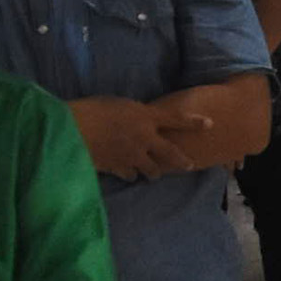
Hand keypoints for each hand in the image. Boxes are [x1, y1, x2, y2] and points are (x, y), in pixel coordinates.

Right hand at [67, 96, 189, 179]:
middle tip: (188, 166)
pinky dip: (130, 174)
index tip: (210, 124)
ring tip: (152, 172)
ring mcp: (133, 155)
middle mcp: (144, 137)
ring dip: (153, 171)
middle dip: (181, 162)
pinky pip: (131, 175)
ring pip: (153, 170)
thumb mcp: (116, 105)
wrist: (70, 128)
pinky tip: (126, 172)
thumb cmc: (89, 109)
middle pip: (171, 154)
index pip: (176, 118)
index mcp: (144, 116)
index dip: (193, 122)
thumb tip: (137, 123)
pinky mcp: (119, 168)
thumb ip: (132, 116)